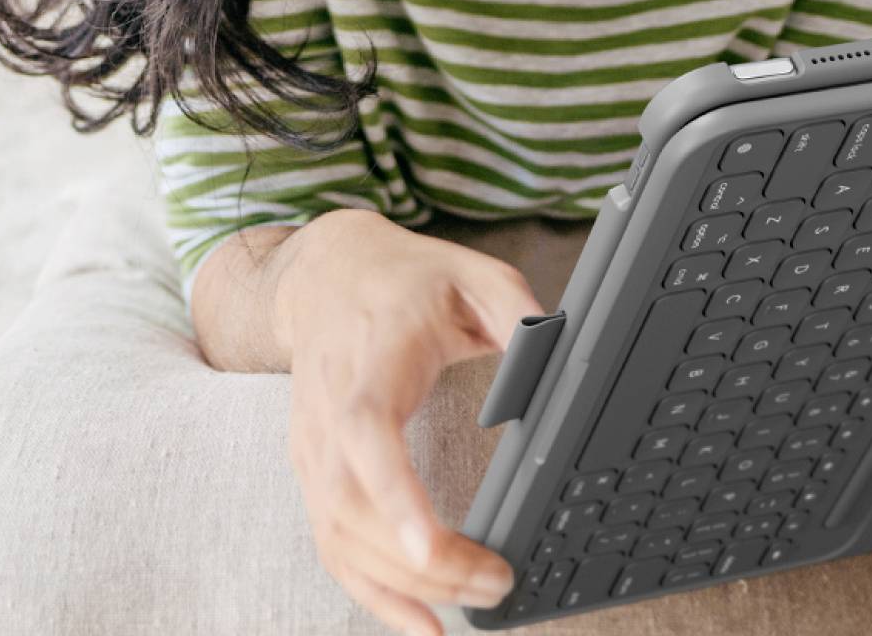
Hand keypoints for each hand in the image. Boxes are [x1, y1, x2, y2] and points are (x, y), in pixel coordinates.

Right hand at [278, 211, 542, 634]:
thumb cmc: (406, 278)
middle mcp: (331, 401)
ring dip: (401, 584)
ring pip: (337, 532)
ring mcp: (313, 440)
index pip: (365, 427)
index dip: (390, 491)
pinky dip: (370, 592)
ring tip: (475, 603)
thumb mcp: (471, 271)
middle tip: (497, 580)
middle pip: (353, 500)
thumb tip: (560, 362)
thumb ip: (518, 312)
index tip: (427, 547)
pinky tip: (420, 621)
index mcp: (374, 350)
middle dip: (422, 559)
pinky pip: (330, 542)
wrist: (325, 271)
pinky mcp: (310, 467)